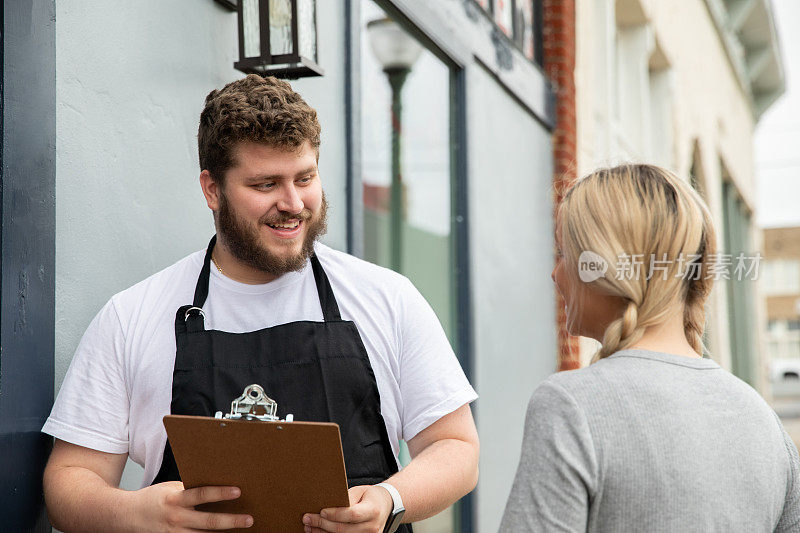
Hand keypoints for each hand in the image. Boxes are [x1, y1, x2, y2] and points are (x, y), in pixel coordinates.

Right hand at [132, 481, 253, 531]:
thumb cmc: (154, 498)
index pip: (201, 494)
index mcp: (176, 499)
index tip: (238, 491)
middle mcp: (176, 518)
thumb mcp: (171, 488)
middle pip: (208, 522)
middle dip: (231, 521)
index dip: (220, 493)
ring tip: (242, 532)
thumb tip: (216, 485)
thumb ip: (191, 489)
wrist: (128, 515)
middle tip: (249, 519)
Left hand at [302, 484, 393, 532]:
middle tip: (307, 519)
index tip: (321, 511)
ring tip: (309, 527)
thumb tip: (327, 505)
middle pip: (344, 529)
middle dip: (323, 524)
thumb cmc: (371, 495)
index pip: (351, 514)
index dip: (335, 514)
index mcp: (372, 510)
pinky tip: (320, 532)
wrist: (387, 506)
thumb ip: (346, 499)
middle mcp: (372, 526)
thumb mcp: (360, 491)